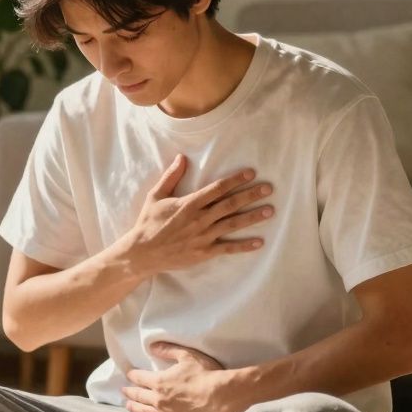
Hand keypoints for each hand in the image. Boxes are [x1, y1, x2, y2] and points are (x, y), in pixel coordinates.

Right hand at [122, 154, 275, 278]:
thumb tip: (182, 158)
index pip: (217, 188)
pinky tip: (259, 242)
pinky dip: (244, 246)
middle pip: (230, 204)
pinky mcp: (204, 252)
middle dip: (251, 195)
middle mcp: (199, 219)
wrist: (142, 253)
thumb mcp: (156, 196)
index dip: (236, 179)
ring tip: (270, 210)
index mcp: (189, 203)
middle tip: (268, 188)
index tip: (251, 173)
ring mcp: (203, 236)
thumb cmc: (148, 223)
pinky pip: (227, 248)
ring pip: (233, 224)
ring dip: (252, 217)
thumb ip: (171, 177)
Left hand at [122, 341, 248, 411]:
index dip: (132, 375)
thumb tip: (152, 346)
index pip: (140, 378)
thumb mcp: (187, 355)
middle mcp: (158, 398)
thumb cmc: (204, 373)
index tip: (128, 373)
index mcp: (159, 381)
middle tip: (123, 390)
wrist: (219, 397)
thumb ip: (168, 349)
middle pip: (139, 395)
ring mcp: (166, 410)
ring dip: (134, 406)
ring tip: (128, 405)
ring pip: (144, 409)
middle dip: (130, 391)